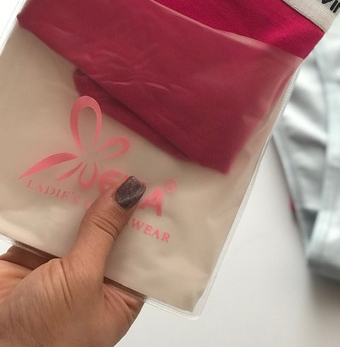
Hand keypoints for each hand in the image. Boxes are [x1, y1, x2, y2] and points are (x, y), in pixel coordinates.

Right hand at [0, 176, 146, 346]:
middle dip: (116, 202)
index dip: (148, 219)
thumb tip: (131, 190)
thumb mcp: (83, 280)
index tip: (157, 182)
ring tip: (101, 161)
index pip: (143, 251)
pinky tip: (67, 174)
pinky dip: (53, 203)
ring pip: (80, 225)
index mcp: (119, 298)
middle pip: (111, 233)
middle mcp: (94, 282)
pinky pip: (48, 224)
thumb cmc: (45, 336)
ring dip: (86, 198)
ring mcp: (62, 269)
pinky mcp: (32, 258)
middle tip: (129, 161)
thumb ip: (104, 232)